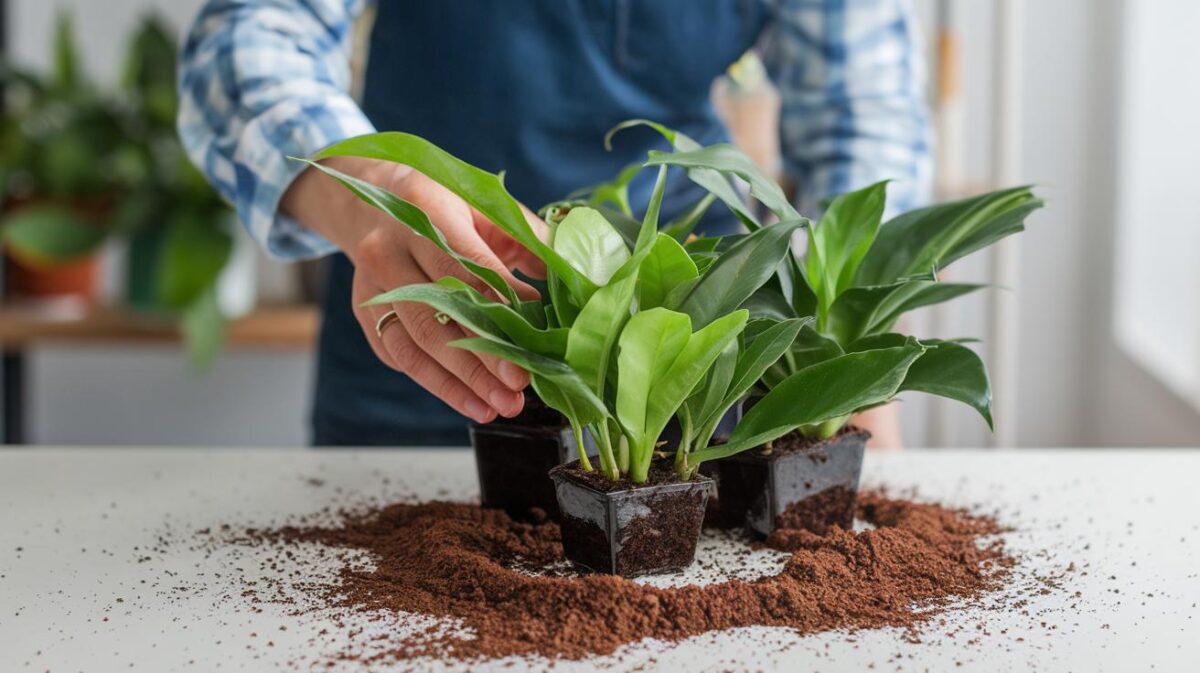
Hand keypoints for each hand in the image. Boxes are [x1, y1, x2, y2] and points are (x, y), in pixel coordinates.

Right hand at [282, 157, 545, 422]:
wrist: (369, 198)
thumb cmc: (444, 203)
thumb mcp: (487, 206)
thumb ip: (528, 240)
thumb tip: (570, 282)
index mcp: (425, 212)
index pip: (466, 269)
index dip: (501, 310)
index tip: (532, 344)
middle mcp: (389, 250)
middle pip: (437, 315)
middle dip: (480, 359)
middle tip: (517, 390)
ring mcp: (372, 284)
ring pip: (414, 343)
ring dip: (458, 383)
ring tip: (496, 408)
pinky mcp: (365, 311)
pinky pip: (398, 355)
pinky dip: (435, 382)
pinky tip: (469, 401)